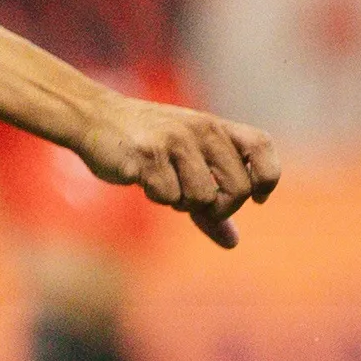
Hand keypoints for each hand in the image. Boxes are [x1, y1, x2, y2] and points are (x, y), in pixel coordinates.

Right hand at [74, 93, 281, 247]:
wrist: (93, 118)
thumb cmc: (144, 144)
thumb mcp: (184, 163)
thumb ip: (211, 199)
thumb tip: (232, 243)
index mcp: (215, 126)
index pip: (261, 147)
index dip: (266, 177)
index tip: (256, 197)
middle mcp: (201, 130)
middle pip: (238, 187)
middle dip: (221, 208)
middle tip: (199, 205)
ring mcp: (175, 141)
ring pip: (203, 197)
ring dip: (184, 203)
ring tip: (166, 186)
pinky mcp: (148, 155)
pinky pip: (169, 196)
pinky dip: (158, 198)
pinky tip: (144, 180)